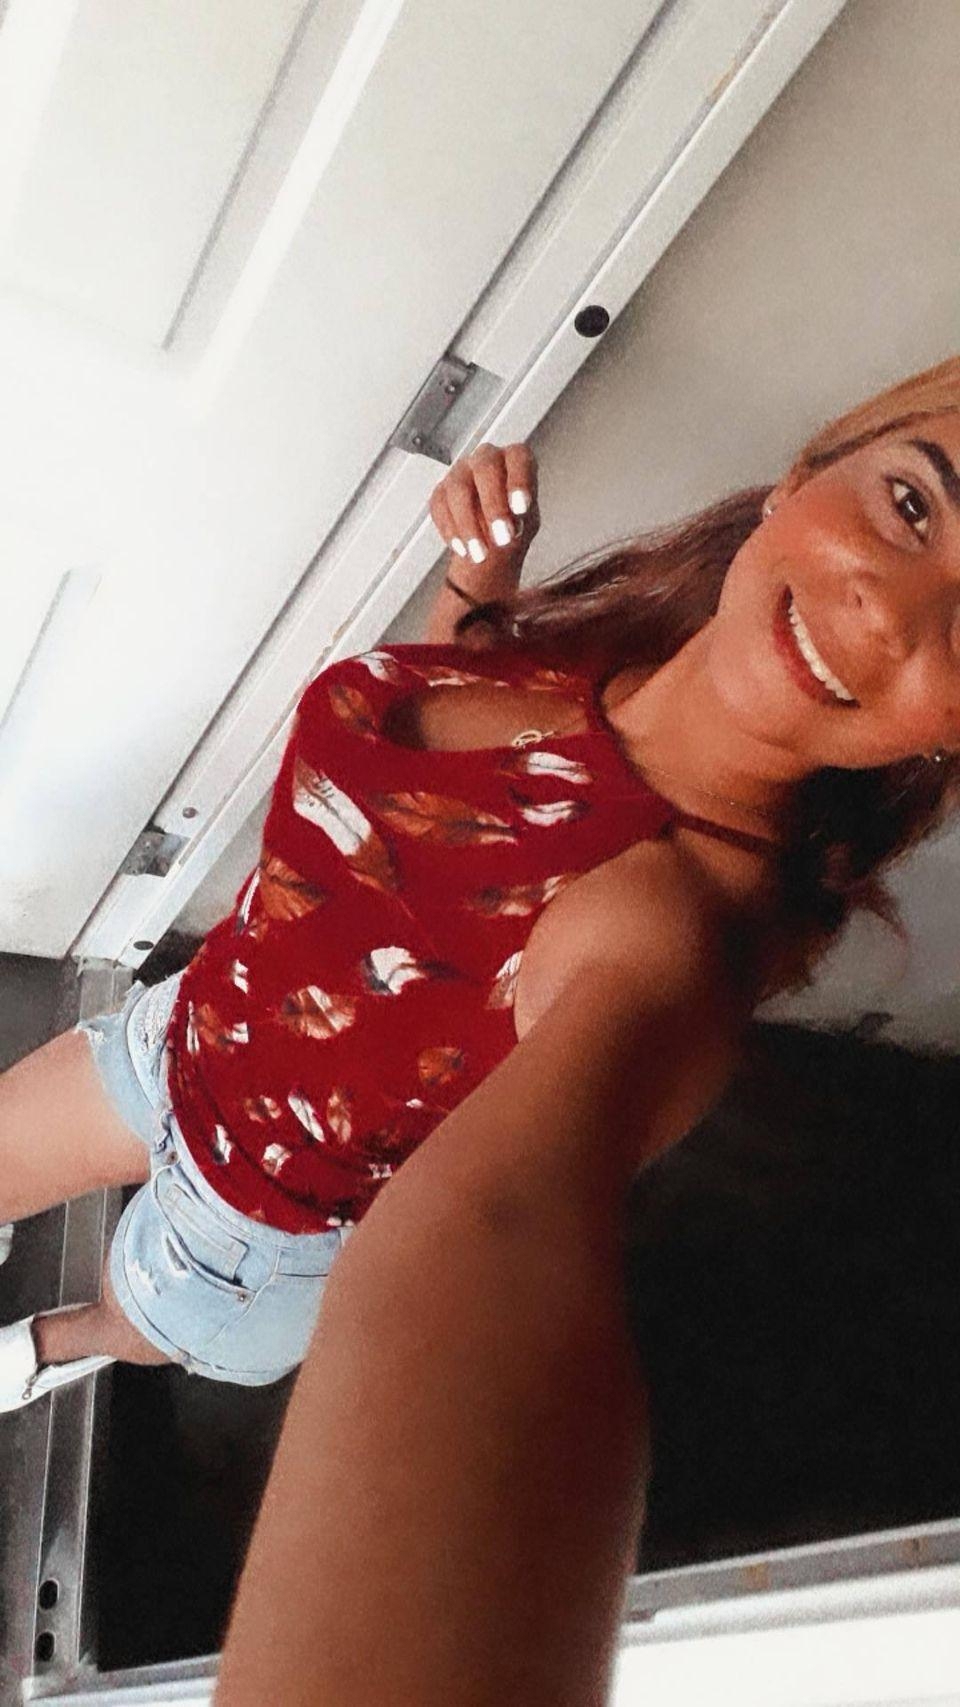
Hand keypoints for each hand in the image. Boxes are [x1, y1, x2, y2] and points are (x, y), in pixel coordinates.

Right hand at [428, 442, 540, 573]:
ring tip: (481, 553)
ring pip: (459, 490)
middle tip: (503, 538)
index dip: (519, 481)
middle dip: (494, 506)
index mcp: (514, 459)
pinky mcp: (441, 491)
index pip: (518, 458)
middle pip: (485, 469)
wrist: (493, 542)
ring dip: (469, 525)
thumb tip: (514, 518)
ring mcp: (460, 472)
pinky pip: (439, 507)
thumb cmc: (515, 523)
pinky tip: (464, 549)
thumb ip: (522, 516)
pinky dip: (452, 531)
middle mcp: (486, 458)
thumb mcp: (527, 522)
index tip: (521, 509)